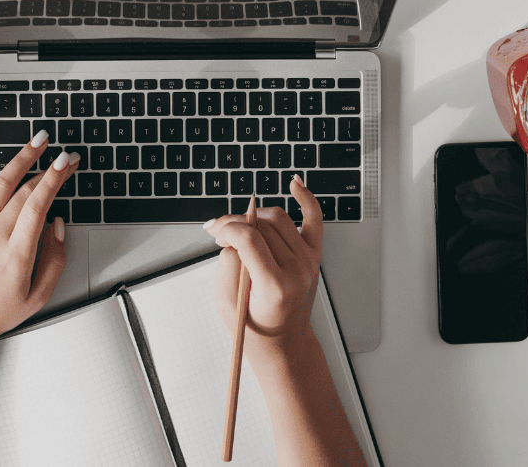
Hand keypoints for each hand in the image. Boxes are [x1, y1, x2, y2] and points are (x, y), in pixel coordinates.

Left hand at [0, 130, 79, 346]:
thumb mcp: (38, 295)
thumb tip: (57, 226)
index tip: (67, 164)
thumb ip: (55, 260)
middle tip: (62, 156)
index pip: (39, 205)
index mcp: (17, 254)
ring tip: (36, 143)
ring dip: (20, 159)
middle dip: (47, 168)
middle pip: (24, 191)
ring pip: (0, 184)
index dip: (55, 180)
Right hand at [205, 177, 322, 345]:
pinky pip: (313, 218)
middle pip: (262, 226)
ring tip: (240, 229)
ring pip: (278, 218)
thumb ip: (227, 263)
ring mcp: (309, 261)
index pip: (249, 239)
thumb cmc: (254, 328)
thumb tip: (233, 231)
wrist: (284, 344)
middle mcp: (297, 271)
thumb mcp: (226, 302)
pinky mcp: (313, 255)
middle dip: (235, 224)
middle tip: (220, 235)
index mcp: (276, 287)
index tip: (214, 234)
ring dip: (254, 217)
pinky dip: (305, 198)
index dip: (226, 229)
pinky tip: (295, 183)